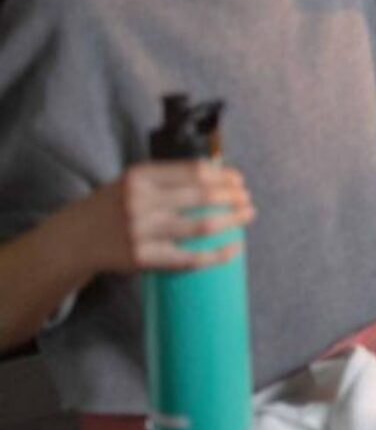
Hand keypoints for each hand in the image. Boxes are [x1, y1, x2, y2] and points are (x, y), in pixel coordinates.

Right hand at [79, 162, 254, 274]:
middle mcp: (140, 201)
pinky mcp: (143, 258)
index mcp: (140, 176)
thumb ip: (169, 177)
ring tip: (248, 215)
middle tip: (248, 199)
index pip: (194, 171)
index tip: (239, 180)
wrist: (73, 239)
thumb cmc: (113, 206)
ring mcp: (142, 231)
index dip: (224, 175)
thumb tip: (220, 172)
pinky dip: (217, 255)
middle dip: (233, 197)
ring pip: (202, 225)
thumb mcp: (133, 182)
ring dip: (233, 220)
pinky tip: (234, 248)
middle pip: (203, 195)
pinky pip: (190, 258)